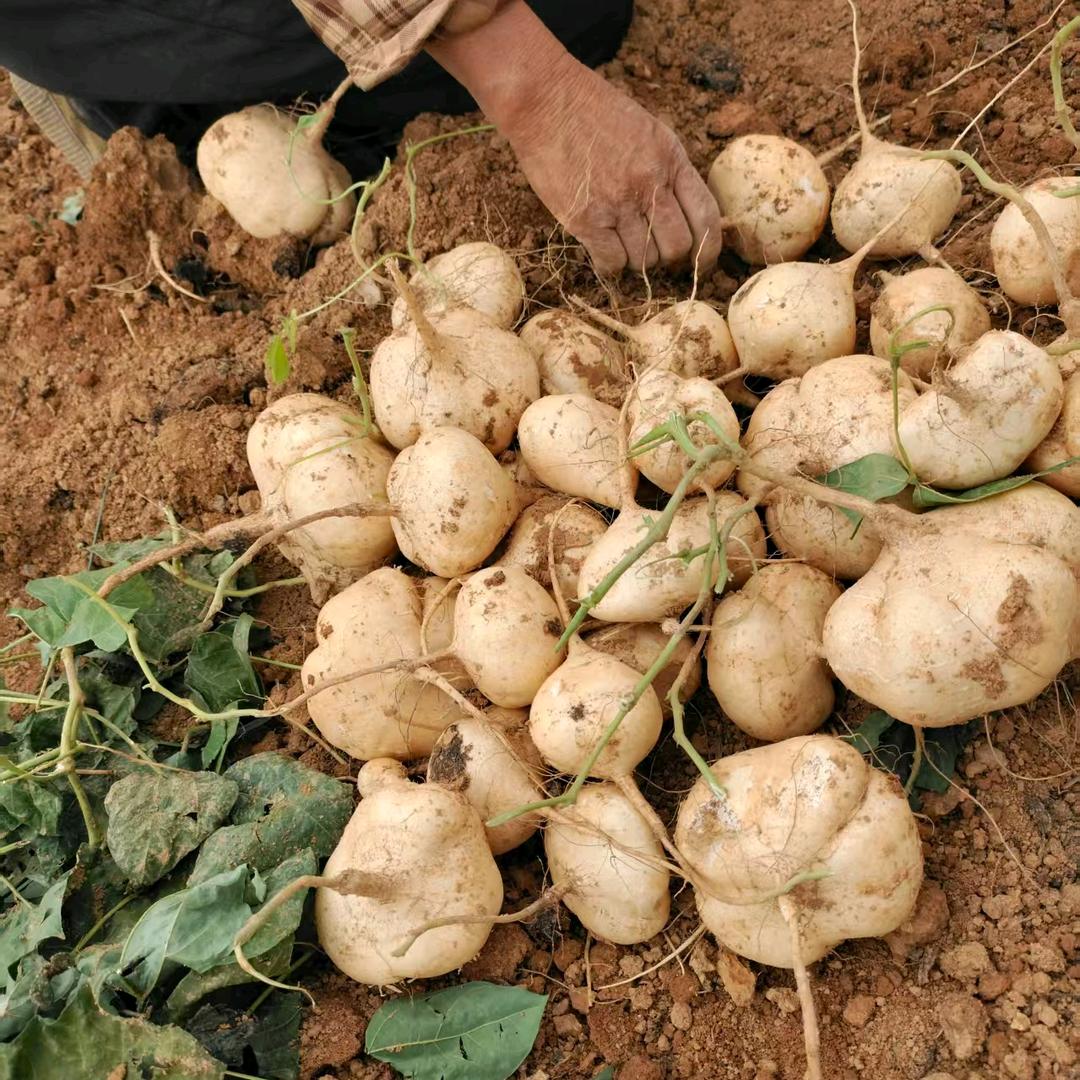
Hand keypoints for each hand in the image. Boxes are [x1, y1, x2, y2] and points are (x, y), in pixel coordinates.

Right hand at [428, 1, 722, 275]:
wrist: (546, 100)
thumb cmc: (593, 112)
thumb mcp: (647, 131)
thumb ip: (667, 169)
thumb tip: (682, 212)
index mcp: (671, 159)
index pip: (706, 217)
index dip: (708, 249)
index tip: (701, 263)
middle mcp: (650, 183)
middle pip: (677, 247)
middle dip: (668, 259)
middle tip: (653, 254)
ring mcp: (618, 203)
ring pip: (644, 260)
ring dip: (635, 261)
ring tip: (621, 245)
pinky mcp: (586, 220)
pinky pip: (611, 262)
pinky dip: (610, 267)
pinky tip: (602, 254)